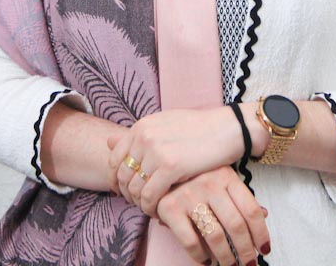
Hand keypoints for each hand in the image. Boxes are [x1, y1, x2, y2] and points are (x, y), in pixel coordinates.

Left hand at [106, 107, 243, 216]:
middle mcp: (144, 137)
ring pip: (134, 188)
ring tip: (150, 208)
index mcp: (141, 126)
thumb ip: (138, 135)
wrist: (227, 129)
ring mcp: (156, 151)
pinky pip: (150, 196)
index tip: (123, 190)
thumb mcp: (164, 124)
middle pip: (121, 175)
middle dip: (126, 193)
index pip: (113, 158)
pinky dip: (151, 208)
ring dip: (139, 203)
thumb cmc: (198, 128)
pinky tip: (158, 210)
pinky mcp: (171, 167)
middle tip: (138, 203)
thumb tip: (108, 141)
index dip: (115, 178)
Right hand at [156, 165, 270, 265]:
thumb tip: (265, 215)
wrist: (159, 167)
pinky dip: (201, 256)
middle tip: (249, 263)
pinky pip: (191, 241)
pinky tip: (206, 261)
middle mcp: (210, 183)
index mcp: (227, 175)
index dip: (261, 233)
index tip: (264, 248)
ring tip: (230, 265)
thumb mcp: (220, 179)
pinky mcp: (170, 207)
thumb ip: (239, 198)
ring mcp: (189, 194)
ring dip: (226, 258)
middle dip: (246, 250)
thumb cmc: (195, 177)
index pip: (251, 210)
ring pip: (216, 237)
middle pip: (237, 226)